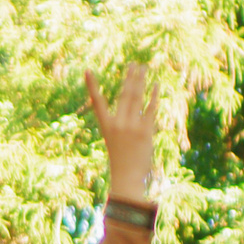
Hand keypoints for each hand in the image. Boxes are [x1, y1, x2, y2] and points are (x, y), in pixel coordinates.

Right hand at [85, 65, 158, 206]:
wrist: (126, 179)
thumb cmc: (121, 163)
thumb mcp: (117, 142)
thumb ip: (127, 124)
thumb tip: (140, 108)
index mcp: (106, 127)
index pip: (97, 102)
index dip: (92, 86)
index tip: (87, 71)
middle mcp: (118, 124)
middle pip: (124, 95)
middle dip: (129, 78)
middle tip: (134, 64)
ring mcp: (131, 127)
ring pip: (136, 98)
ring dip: (141, 81)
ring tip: (143, 68)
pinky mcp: (145, 131)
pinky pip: (150, 109)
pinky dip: (154, 96)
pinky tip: (156, 85)